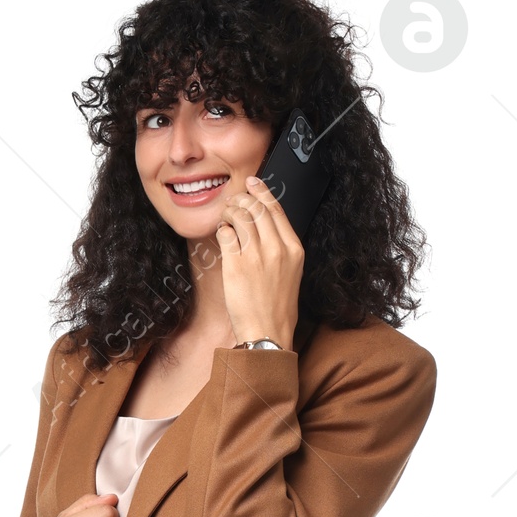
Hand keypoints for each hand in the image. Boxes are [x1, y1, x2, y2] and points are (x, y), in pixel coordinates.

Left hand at [215, 175, 303, 348]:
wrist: (267, 333)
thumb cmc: (278, 309)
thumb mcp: (291, 274)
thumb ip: (282, 248)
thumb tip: (266, 227)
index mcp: (294, 249)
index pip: (277, 209)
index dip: (262, 192)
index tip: (253, 183)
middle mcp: (277, 248)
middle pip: (257, 208)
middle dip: (242, 199)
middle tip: (233, 201)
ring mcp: (256, 255)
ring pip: (240, 217)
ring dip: (229, 212)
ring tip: (225, 217)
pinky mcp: (236, 265)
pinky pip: (226, 233)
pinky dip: (222, 229)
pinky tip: (222, 233)